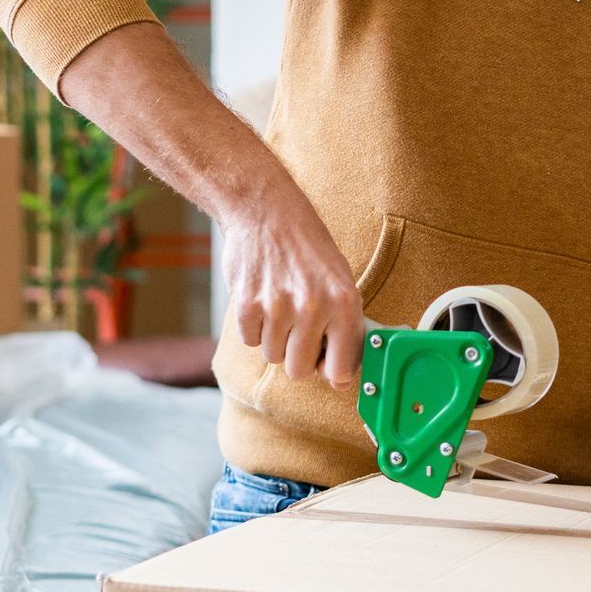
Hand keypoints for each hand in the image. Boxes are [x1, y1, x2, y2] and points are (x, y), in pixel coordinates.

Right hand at [219, 197, 363, 389]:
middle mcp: (313, 307)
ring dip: (275, 339)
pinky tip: (262, 299)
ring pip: (273, 356)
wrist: (266, 211)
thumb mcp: (340, 280)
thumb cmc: (308, 249)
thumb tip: (340, 379)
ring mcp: (277, 307)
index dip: (331, 371)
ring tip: (280, 306)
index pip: (341, 369)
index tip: (326, 363)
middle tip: (298, 330)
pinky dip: (254, 328)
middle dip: (298, 356)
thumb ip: (344, 327)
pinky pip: (250, 341)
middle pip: (299, 370)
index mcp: (344, 301)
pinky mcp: (246, 305)